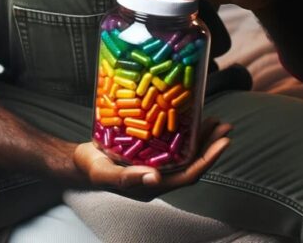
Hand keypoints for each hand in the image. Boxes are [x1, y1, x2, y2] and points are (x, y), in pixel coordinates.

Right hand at [72, 117, 231, 201]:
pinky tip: (188, 117)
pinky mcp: (149, 152)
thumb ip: (128, 177)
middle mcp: (159, 176)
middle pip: (192, 162)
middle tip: (224, 126)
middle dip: (210, 145)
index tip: (224, 142)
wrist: (78, 162)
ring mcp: (155, 164)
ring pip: (185, 153)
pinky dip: (184, 131)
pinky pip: (173, 143)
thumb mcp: (105, 172)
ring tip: (213, 119)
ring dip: (201, 137)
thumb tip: (154, 177)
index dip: (209, 159)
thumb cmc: (91, 168)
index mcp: (153, 184)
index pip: (189, 174)